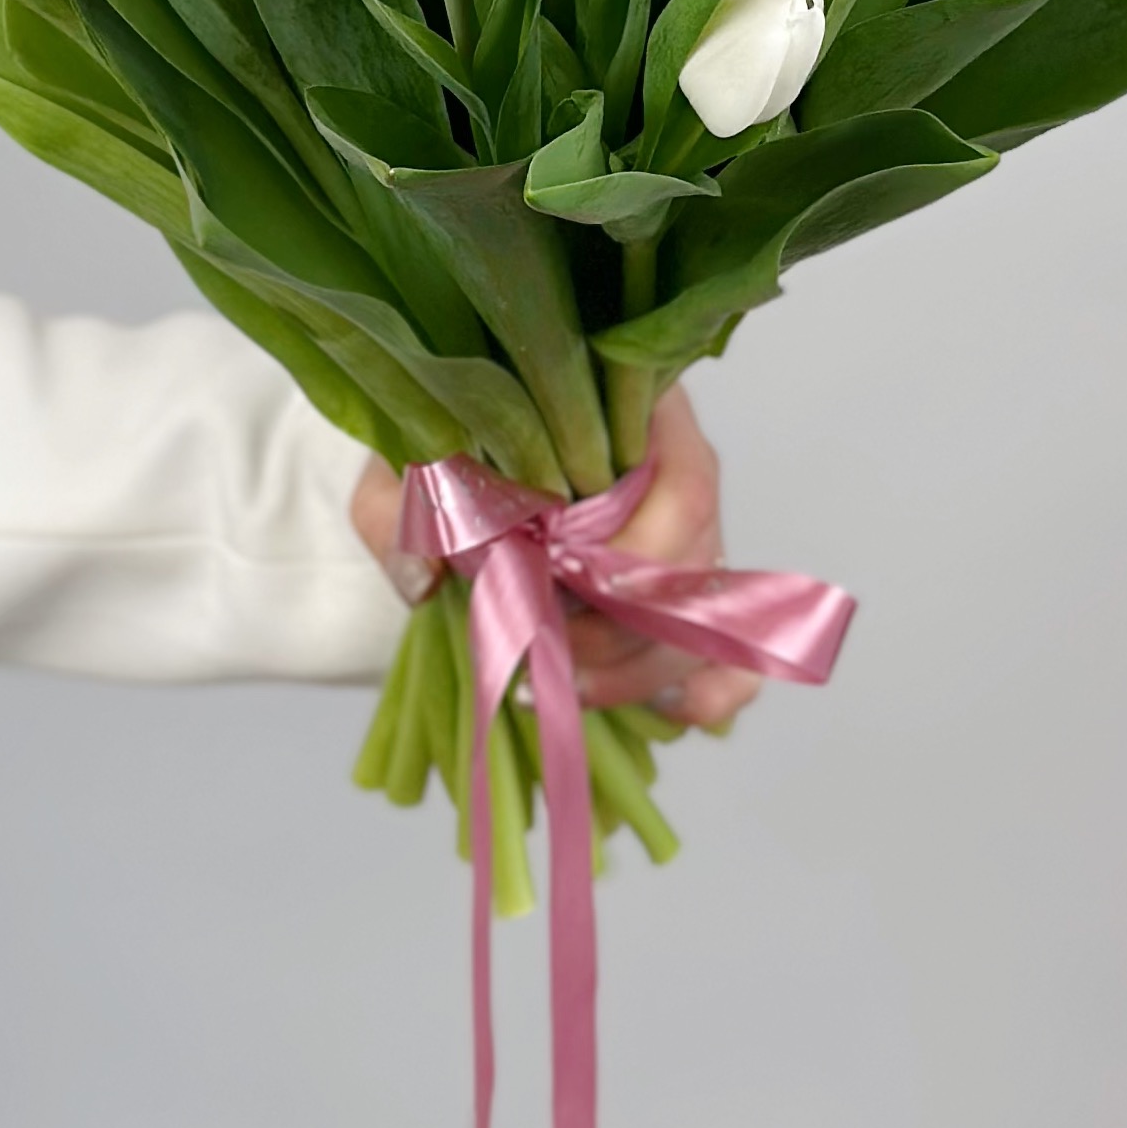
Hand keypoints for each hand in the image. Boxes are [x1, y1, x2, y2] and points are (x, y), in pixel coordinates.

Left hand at [349, 386, 758, 731]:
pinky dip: (713, 689)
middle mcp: (673, 469)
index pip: (682, 482)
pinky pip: (726, 648)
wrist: (442, 466)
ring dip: (645, 669)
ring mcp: (685, 537)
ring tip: (566, 689)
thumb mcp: (406, 467)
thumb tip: (425, 580)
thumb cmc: (438, 453)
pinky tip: (673, 715)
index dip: (638, 552)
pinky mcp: (678, 599)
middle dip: (629, 629)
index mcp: (631, 412)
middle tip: (553, 660)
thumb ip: (400, 510)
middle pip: (698, 559)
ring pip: (706, 614)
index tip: (564, 589)